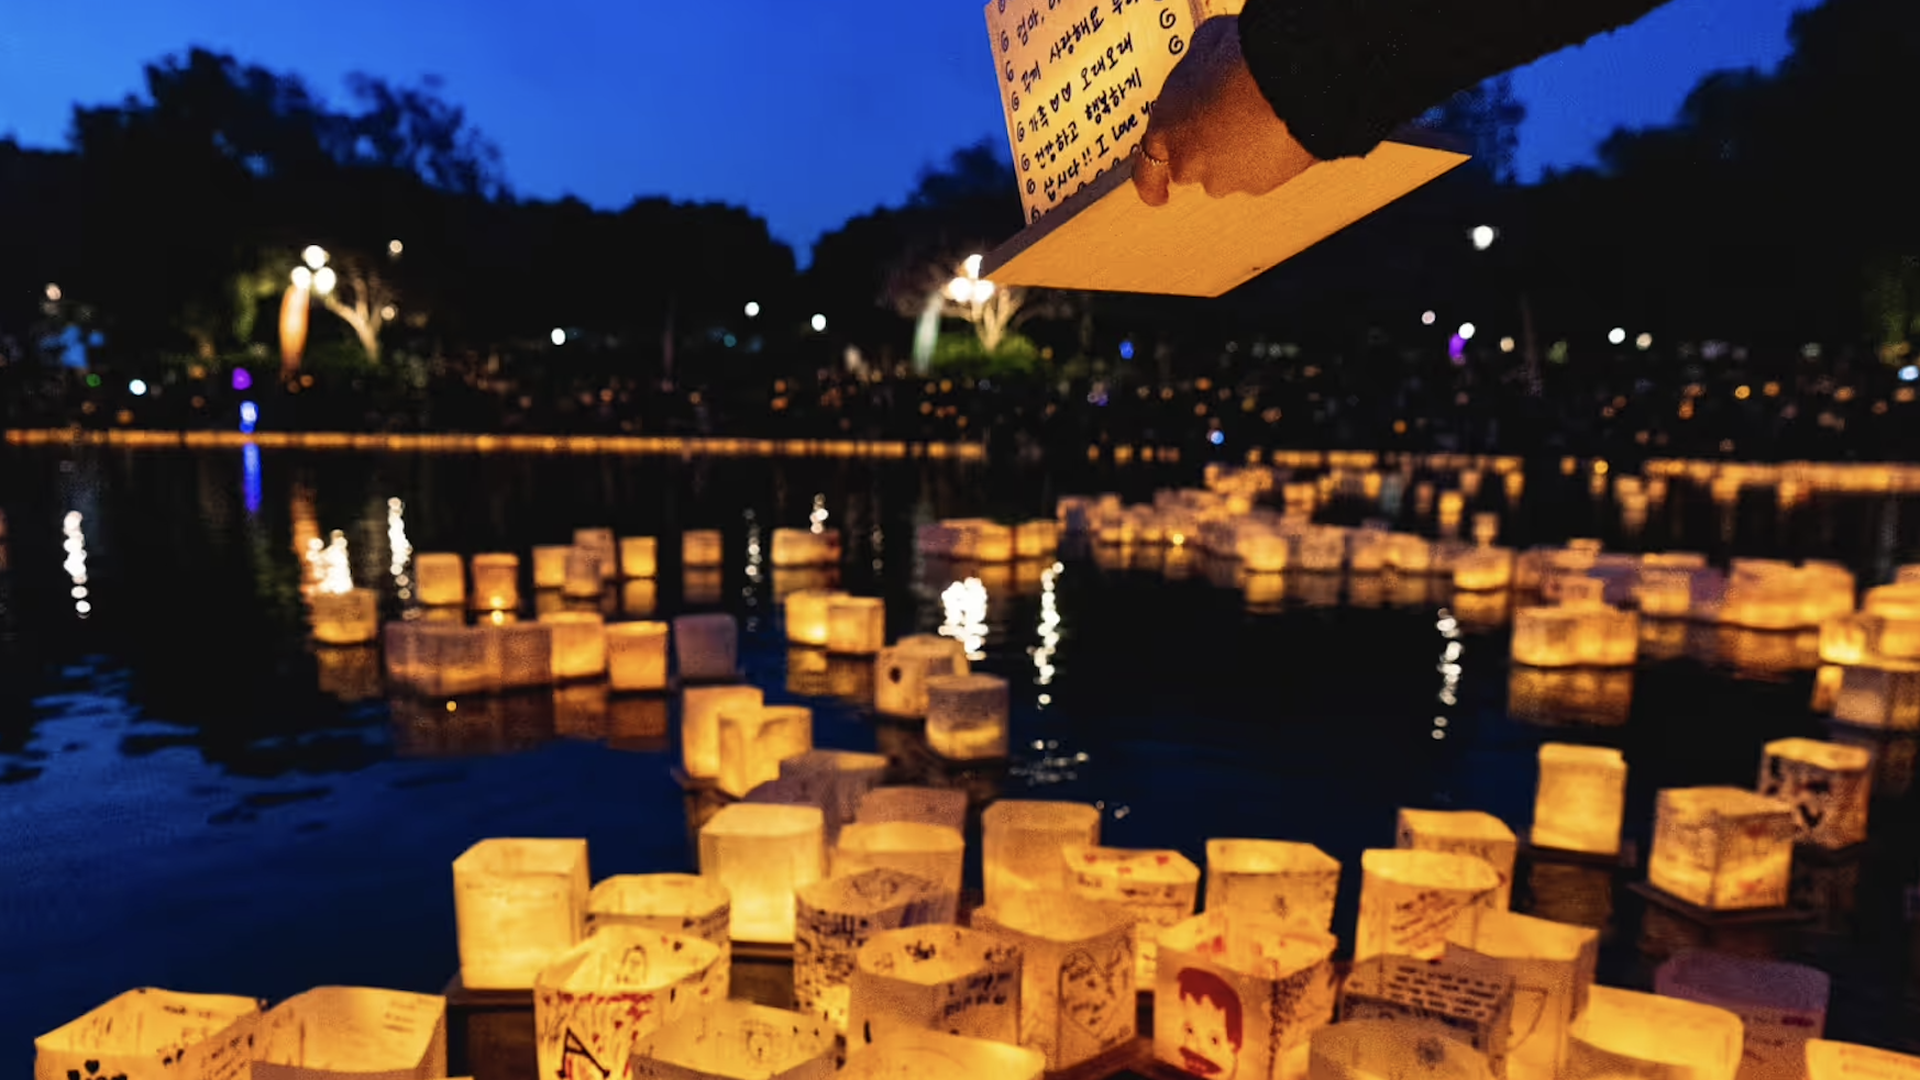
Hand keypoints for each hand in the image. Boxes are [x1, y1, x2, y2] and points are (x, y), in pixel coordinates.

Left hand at [1132, 16, 1318, 206]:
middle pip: (1193, 168)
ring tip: (1260, 117)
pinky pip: (1262, 171)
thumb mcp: (1204, 47)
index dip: (1153, 185)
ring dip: (1240, 153)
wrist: (1289, 77)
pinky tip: (1280, 129)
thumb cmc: (1241, 58)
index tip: (1158, 196)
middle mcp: (1189, 165)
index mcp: (1165, 132)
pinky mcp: (1262, 185)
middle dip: (1208, 150)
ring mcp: (1226, 179)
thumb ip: (1193, 71)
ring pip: (1229, 172)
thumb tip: (1203, 65)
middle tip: (1230, 117)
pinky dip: (1268, 156)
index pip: (1146, 174)